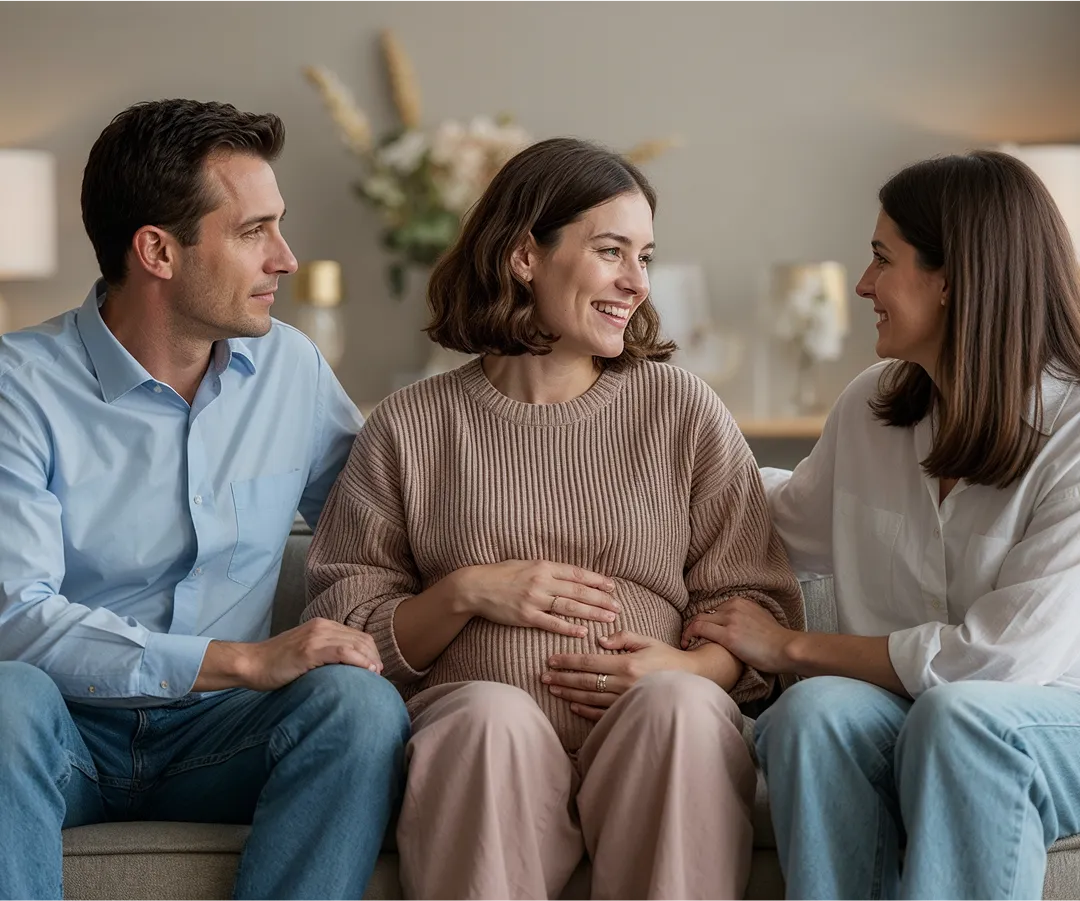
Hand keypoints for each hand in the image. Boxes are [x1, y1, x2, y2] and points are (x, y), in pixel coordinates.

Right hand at [195, 618, 383, 692]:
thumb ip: (324, 652)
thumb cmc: (276, 664)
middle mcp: (321, 626)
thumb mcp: (304, 652)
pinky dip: (359, 661)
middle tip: (378, 674)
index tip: (376, 668)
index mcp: (321, 625)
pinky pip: (343, 652)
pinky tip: (367, 671)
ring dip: (370, 660)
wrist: (250, 664)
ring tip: (375, 675)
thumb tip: (346, 668)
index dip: (370, 652)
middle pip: (360, 639)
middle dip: (374, 656)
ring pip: (355, 644)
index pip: (357, 635)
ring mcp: (315, 637)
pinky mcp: (309, 650)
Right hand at [453, 560, 619, 638]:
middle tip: (618, 606)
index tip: (612, 586)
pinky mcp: (526, 617)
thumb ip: (548, 569)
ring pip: (570, 607)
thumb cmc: (502, 574)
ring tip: (609, 618)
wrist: (476, 587)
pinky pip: (552, 623)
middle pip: (579, 591)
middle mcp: (542, 582)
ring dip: (592, 613)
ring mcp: (534, 600)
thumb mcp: (526, 564)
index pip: (577, 573)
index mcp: (544, 566)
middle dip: (601, 599)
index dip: (597, 580)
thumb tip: (571, 576)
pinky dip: (569, 628)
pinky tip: (583, 632)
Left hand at [544, 631, 690, 721]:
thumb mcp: (646, 640)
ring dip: (569, 694)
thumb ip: (622, 637)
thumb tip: (600, 640)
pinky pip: (602, 714)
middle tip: (543, 677)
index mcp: (626, 664)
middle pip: (584, 681)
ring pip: (590, 699)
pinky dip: (585, 711)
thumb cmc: (666, 657)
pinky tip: (573, 706)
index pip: (589, 662)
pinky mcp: (629, 712)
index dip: (567, 661)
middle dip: (562, 678)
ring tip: (553, 689)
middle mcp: (624, 684)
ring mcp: (626, 701)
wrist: (690, 680)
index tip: (550, 660)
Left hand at [681, 596, 796, 673]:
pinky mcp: (728, 635)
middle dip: (694, 626)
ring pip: (699, 620)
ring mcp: (730, 619)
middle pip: (704, 614)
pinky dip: (689, 635)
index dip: (706, 622)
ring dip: (689, 631)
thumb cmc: (776, 641)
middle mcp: (733, 606)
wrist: (786, 649)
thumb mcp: (760, 619)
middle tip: (689, 639)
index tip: (701, 633)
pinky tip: (687, 645)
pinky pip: (700, 629)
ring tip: (686, 643)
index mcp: (741, 601)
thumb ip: (745, 617)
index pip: (715, 609)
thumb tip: (735, 627)